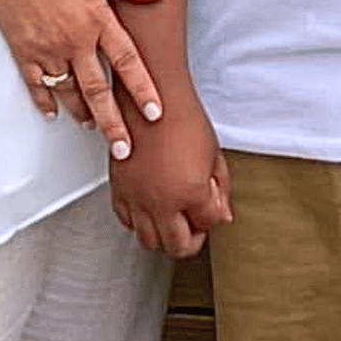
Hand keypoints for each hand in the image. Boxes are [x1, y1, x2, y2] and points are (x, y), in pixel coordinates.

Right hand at [0, 0, 168, 157]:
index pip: (126, 61)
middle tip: (124, 149)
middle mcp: (73, 41)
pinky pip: (36, 85)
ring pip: (69, 93)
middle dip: (113, 124)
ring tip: (93, 129)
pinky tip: (52, 112)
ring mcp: (46, 50)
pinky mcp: (23, 52)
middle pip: (98, 91)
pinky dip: (45, 101)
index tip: (155, 113)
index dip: (142, 89)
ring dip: (83, 114)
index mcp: (95, 18)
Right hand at [110, 99, 231, 257]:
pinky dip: (138, 222)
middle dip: (192, 241)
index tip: (214, 205)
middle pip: (178, 246)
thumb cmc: (183, 115)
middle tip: (196, 228)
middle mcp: (161, 200)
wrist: (152, 94)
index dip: (216, 214)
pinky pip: (126, 220)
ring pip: (150, 241)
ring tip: (173, 223)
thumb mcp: (213, 152)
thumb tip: (221, 212)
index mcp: (191, 191)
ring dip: (164, 237)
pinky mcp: (119, 188)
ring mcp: (137, 196)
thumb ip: (220, 187)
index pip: (209, 223)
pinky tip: (149, 211)